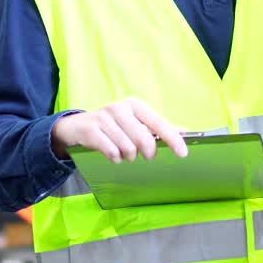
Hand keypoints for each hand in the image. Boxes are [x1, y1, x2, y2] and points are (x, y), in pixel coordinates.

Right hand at [50, 98, 187, 162]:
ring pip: (127, 147)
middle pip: (143, 139)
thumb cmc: (113, 126)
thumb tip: (185, 131)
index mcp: (135, 105)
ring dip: (129, 156)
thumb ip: (157, 128)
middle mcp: (120, 108)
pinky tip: (114, 155)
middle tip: (147, 156)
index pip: (159, 122)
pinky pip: (111, 151)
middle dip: (148, 152)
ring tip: (125, 154)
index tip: (183, 153)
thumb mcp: (135, 122)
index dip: (172, 138)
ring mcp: (104, 117)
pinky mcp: (91, 129)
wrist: (77, 126)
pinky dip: (115, 158)